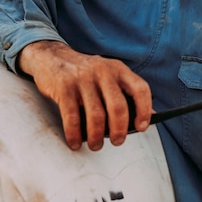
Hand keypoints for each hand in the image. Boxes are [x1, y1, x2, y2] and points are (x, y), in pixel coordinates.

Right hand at [18, 40, 151, 150]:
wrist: (51, 57)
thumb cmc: (85, 74)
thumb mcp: (109, 76)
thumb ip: (127, 93)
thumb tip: (150, 116)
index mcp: (118, 69)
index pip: (140, 89)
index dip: (144, 110)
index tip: (141, 127)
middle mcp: (103, 72)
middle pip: (118, 107)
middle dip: (119, 130)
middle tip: (117, 141)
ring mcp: (83, 79)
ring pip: (96, 115)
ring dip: (97, 136)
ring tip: (96, 145)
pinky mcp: (64, 87)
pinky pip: (72, 117)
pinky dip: (75, 134)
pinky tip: (76, 142)